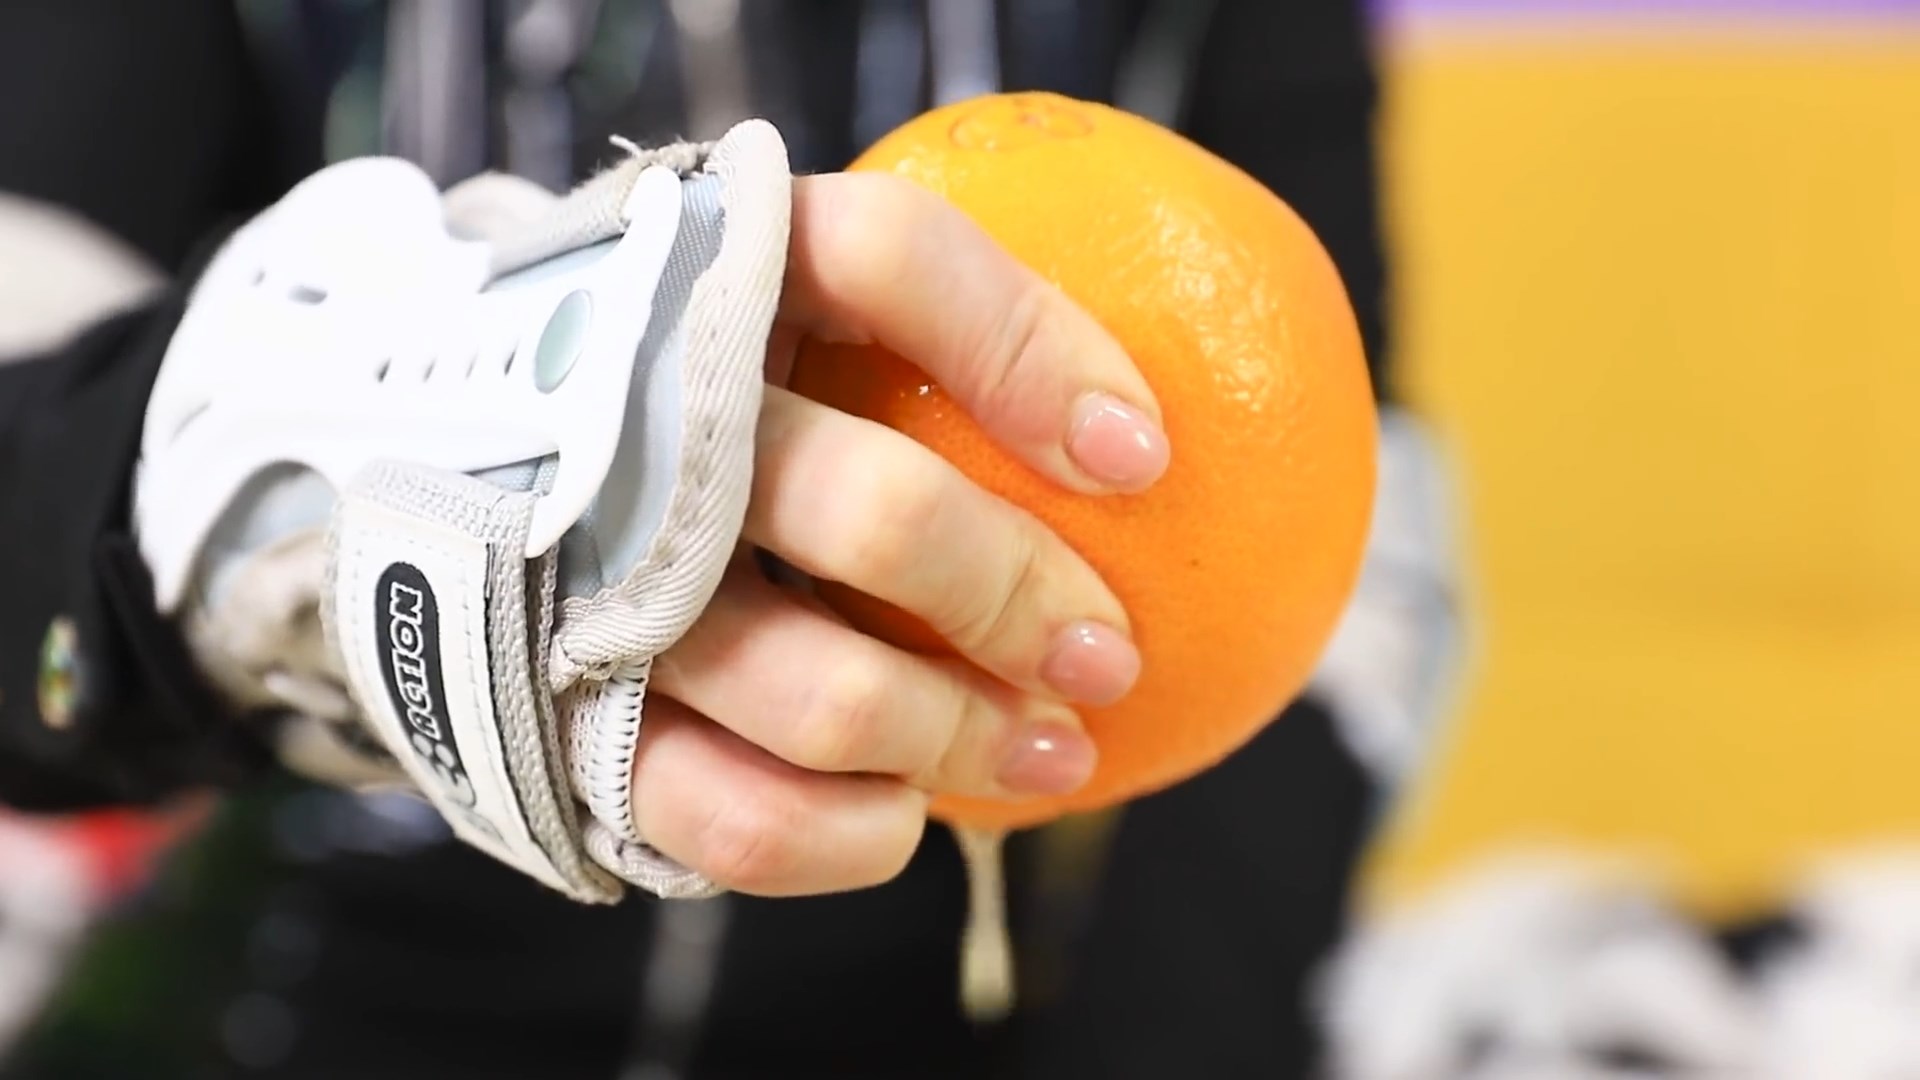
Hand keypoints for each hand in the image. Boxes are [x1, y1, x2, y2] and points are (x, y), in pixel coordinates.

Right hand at [624, 173, 1170, 895]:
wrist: (380, 450)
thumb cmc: (641, 382)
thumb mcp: (737, 296)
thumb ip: (883, 325)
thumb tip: (1118, 436)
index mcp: (694, 270)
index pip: (885, 258)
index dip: (1030, 348)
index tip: (1139, 456)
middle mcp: (632, 416)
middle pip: (872, 510)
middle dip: (1017, 594)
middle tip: (1104, 652)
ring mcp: (587, 577)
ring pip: (819, 688)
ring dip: (963, 735)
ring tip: (1053, 754)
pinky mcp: (553, 715)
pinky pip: (730, 818)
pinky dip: (846, 834)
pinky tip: (908, 814)